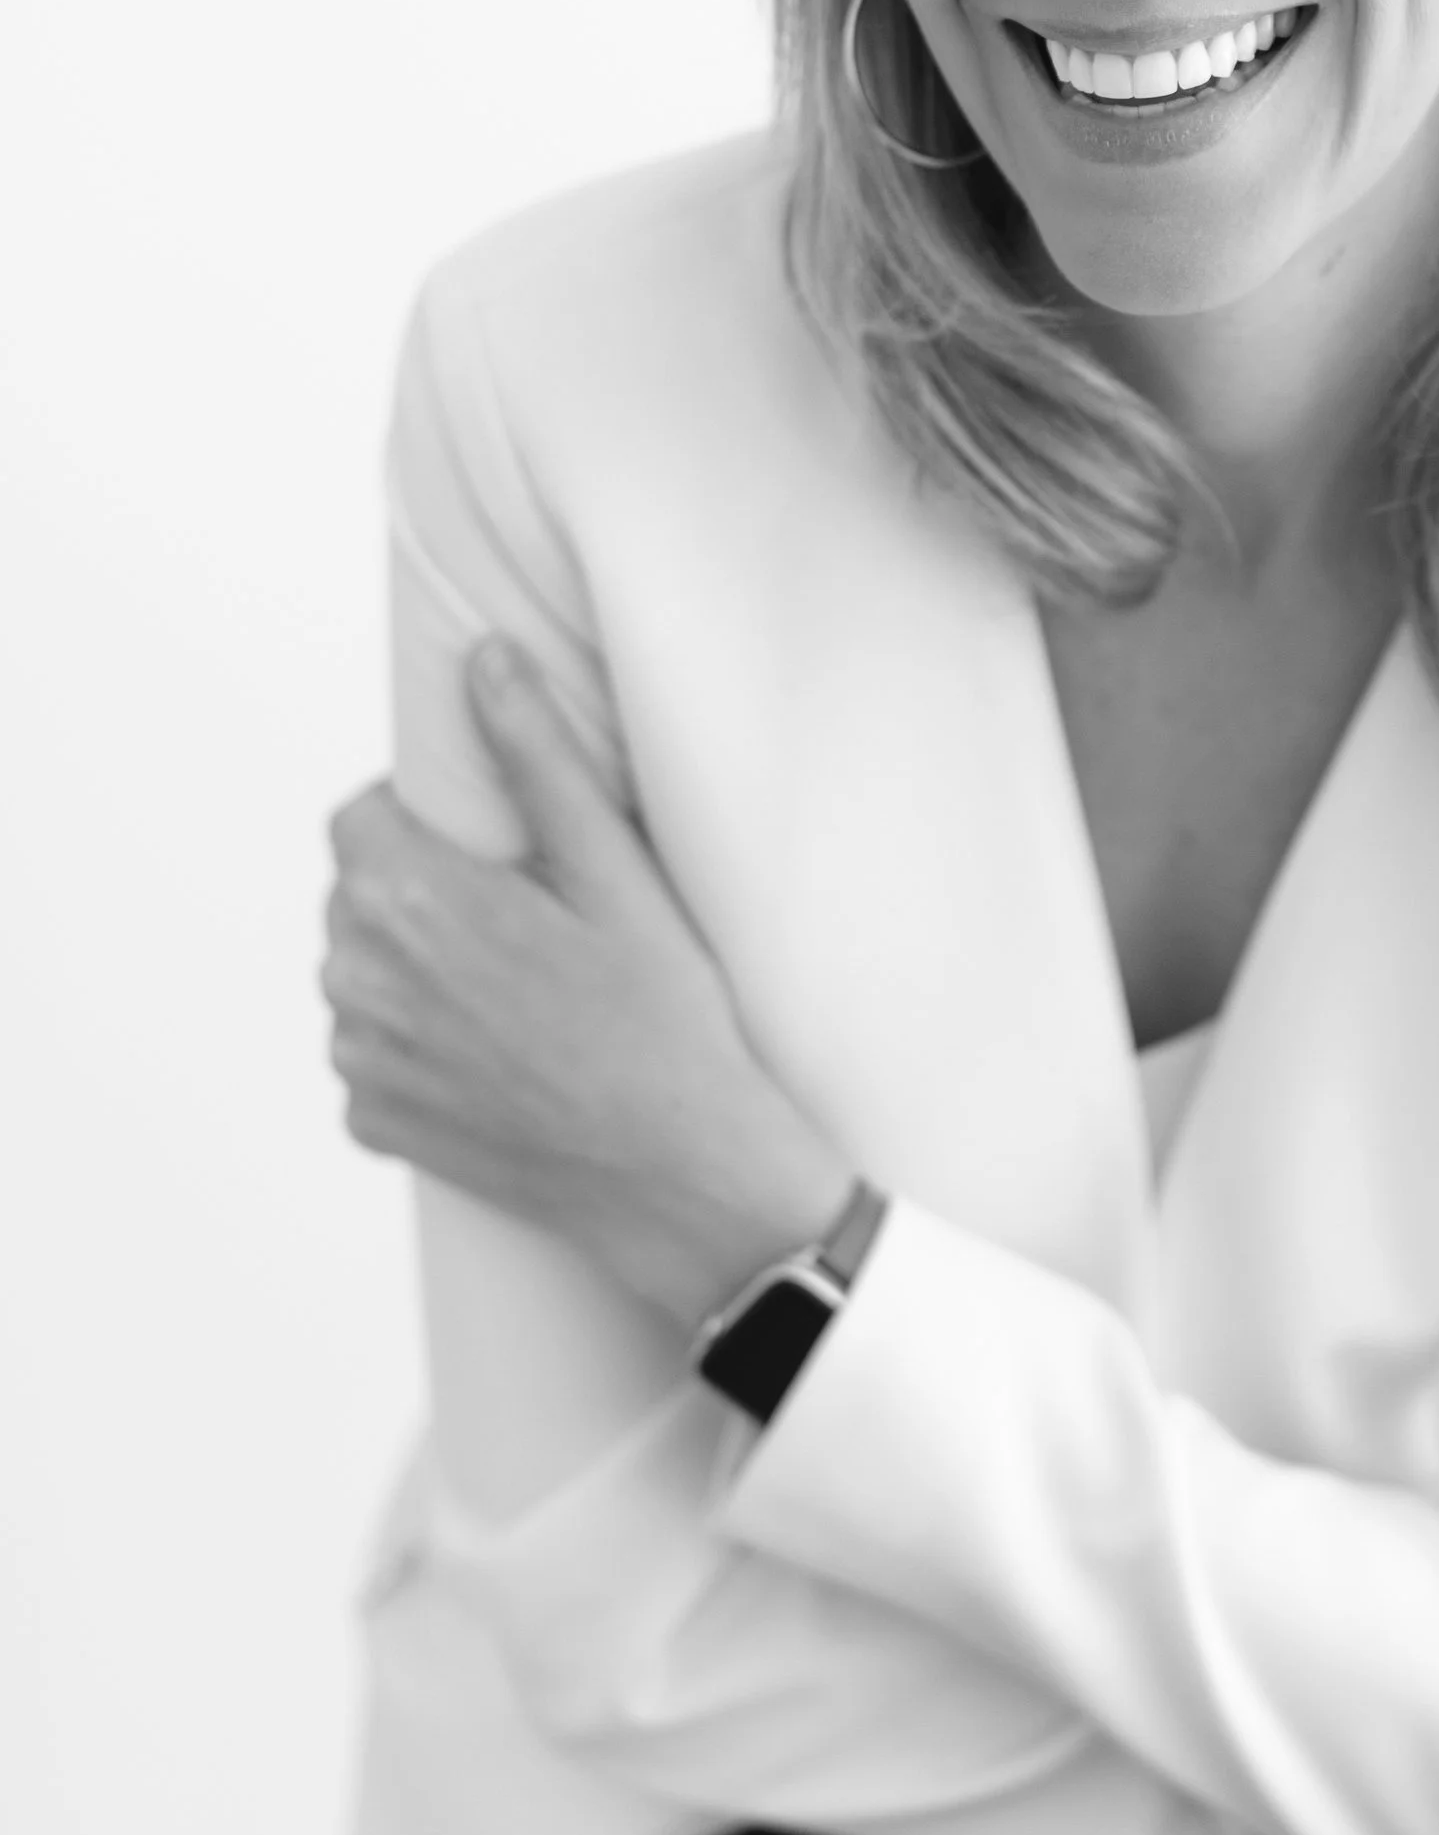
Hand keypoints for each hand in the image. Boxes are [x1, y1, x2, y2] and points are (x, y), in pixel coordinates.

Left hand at [321, 635, 844, 1331]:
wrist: (684, 1175)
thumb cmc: (662, 1018)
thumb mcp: (612, 870)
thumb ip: (535, 756)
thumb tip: (487, 658)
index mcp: (405, 898)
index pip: (360, 820)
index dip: (428, 827)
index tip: (498, 856)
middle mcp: (358, 979)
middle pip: (362, 897)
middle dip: (426, 896)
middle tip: (530, 926)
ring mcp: (360, 1060)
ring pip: (366, 975)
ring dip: (420, 970)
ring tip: (524, 995)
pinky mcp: (374, 1124)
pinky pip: (376, 1054)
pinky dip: (421, 1046)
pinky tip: (503, 1054)